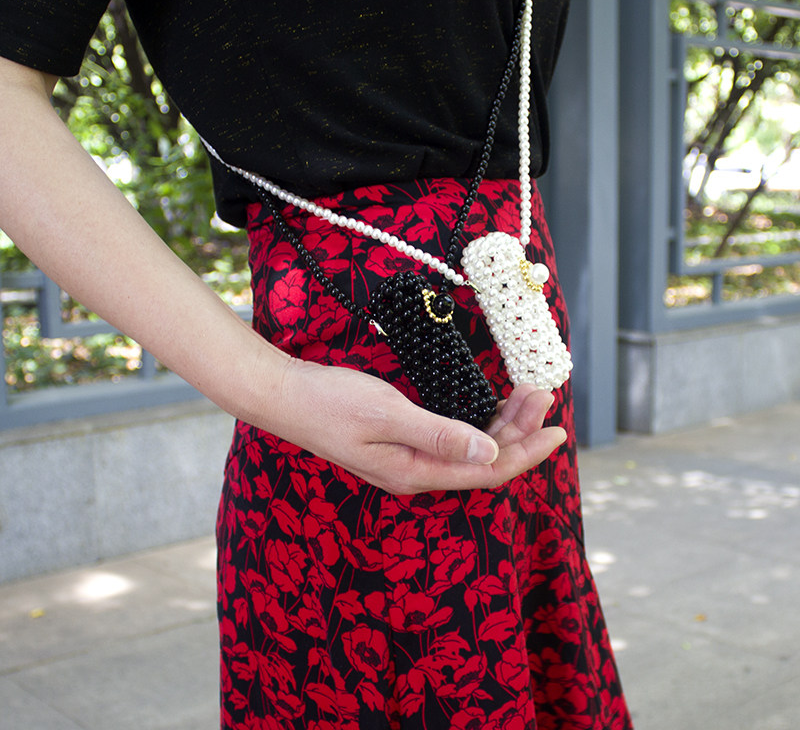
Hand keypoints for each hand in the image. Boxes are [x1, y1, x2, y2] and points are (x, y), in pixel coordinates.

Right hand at [273, 359, 565, 494]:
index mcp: (417, 473)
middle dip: (518, 430)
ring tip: (526, 395)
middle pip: (483, 459)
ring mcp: (409, 457)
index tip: (557, 429)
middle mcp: (418, 472)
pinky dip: (477, 420)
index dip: (526, 452)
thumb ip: (441, 436)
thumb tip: (491, 454)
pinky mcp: (403, 440)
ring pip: (471, 447)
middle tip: (542, 394)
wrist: (286, 395)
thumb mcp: (389, 416)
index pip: (486, 471)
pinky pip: (454, 437)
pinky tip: (489, 405)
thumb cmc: (331, 404)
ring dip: (501, 424)